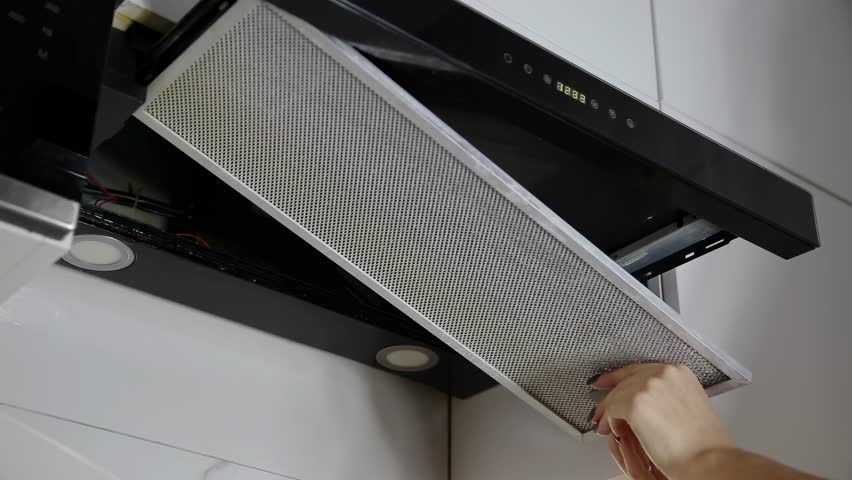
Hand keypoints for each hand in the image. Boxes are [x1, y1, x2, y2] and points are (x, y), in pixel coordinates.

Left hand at [590, 364, 734, 479]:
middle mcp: (663, 373)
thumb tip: (639, 400)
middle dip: (611, 399)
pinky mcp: (635, 402)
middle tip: (601, 413)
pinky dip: (608, 422)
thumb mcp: (686, 404)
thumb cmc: (701, 442)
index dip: (617, 377)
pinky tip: (612, 431)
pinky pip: (612, 409)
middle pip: (625, 382)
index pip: (639, 370)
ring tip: (607, 427)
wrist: (707, 460)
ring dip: (609, 414)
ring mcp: (648, 386)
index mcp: (678, 371)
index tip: (604, 382)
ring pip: (616, 395)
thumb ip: (664, 394)